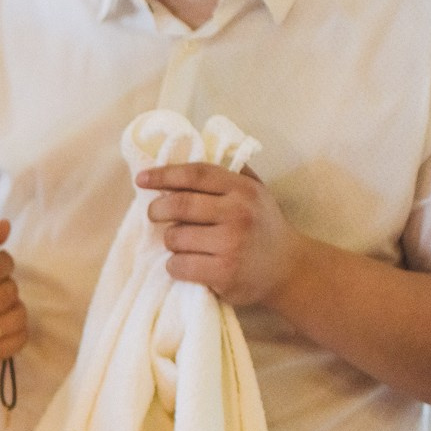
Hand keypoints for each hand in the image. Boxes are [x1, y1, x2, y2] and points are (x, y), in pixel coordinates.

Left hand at [139, 163, 306, 305]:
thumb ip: (228, 175)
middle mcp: (238, 213)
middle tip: (155, 214)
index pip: (195, 174)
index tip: (141, 179)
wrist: (289, 269)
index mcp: (243, 189)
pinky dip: (175, 266)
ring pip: (174, 237)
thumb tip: (187, 158)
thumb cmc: (263, 227)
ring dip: (171, 242)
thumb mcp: (256, 193)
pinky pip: (177, 265)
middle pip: (178, 205)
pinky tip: (189, 265)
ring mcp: (231, 244)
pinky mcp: (223, 272)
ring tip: (185, 245)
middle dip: (157, 210)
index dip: (164, 175)